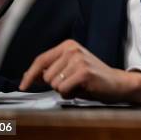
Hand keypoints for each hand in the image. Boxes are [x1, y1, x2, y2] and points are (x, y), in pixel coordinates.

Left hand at [19, 39, 140, 103]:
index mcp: (68, 46)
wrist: (117, 83)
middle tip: (73, 83)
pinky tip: (83, 89)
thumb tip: (31, 77)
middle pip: (46, 76)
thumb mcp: (70, 69)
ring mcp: (78, 59)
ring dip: (65, 90)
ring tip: (79, 85)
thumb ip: (52, 69)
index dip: (30, 75)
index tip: (23, 86)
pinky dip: (71, 94)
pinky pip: (64, 89)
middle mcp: (72, 49)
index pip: (41, 60)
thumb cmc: (93, 78)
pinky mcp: (84, 72)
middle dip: (56, 85)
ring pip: (54, 84)